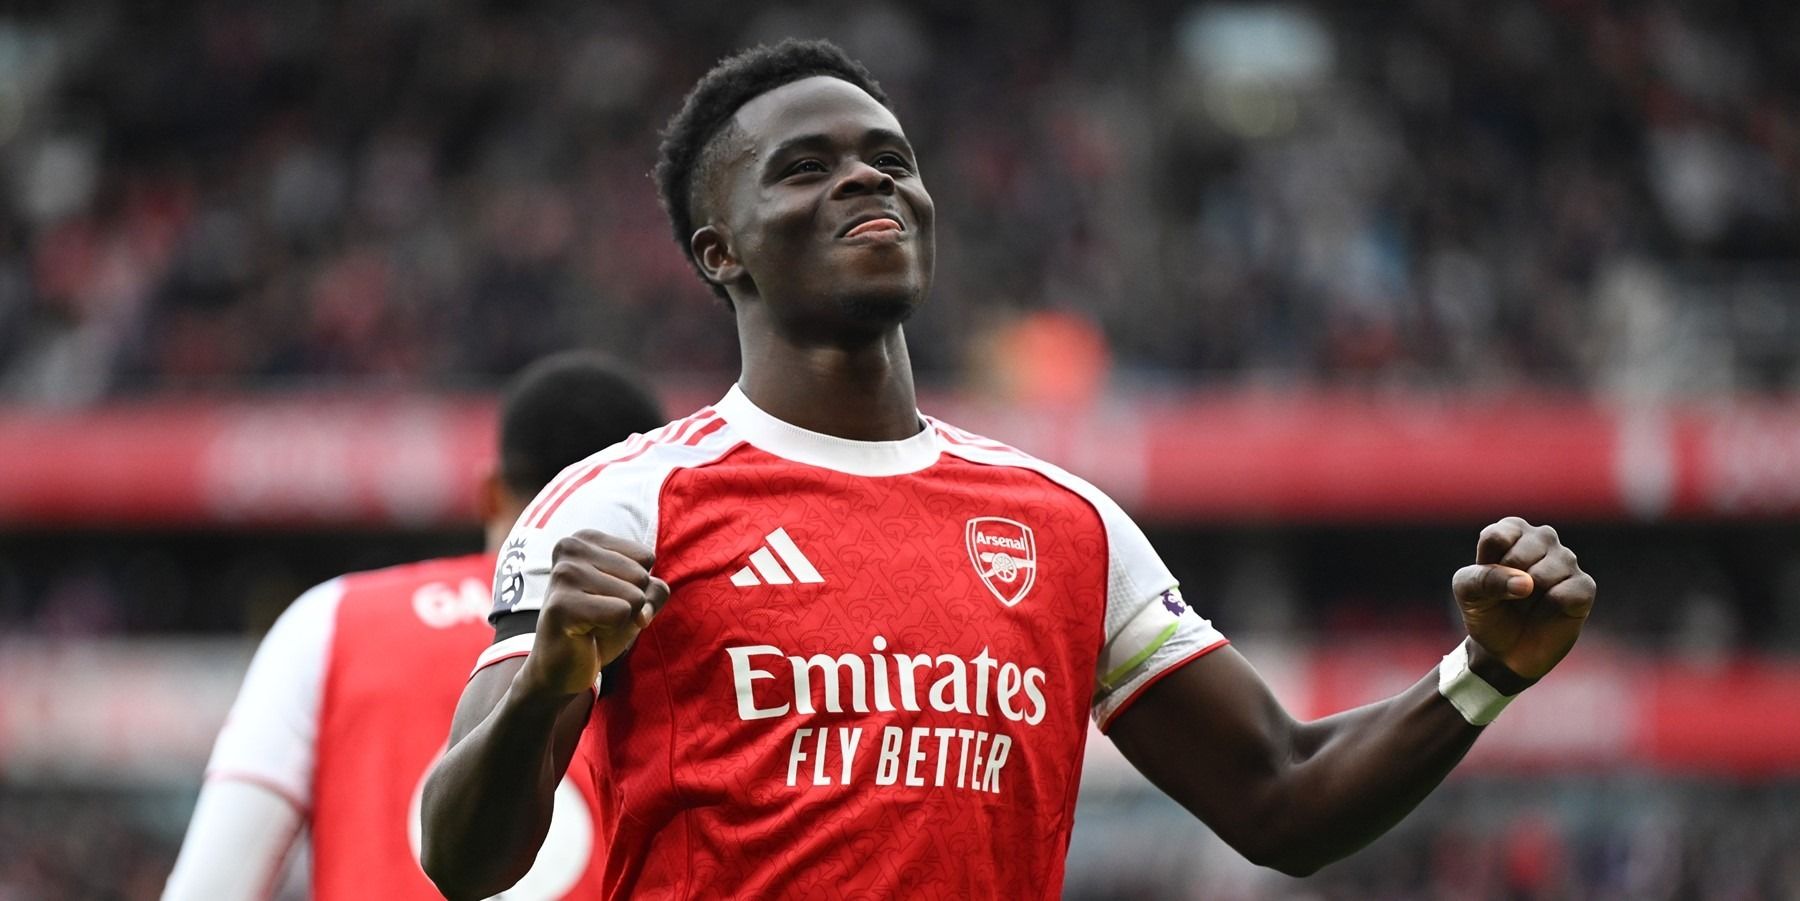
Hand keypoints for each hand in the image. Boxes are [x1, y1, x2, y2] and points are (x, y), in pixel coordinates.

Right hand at [520, 530, 668, 696]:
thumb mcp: (637, 599)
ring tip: (593, 622)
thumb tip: (641, 608)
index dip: (639, 586)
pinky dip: (612, 629)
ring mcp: (562, 574)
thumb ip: (655, 591)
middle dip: (631, 604)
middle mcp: (570, 547)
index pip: (646, 558)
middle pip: (641, 576)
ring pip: (632, 595)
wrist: (563, 665)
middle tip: (601, 614)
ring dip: (620, 618)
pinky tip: (586, 632)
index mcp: (585, 538)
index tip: (610, 597)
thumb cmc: (600, 624)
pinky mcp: (561, 605)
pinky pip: (620, 613)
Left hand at [1452, 517, 1595, 681]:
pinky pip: (1567, 594)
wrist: (1506, 649)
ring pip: (1544, 574)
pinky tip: (1546, 611)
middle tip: (1509, 596)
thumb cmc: (1486, 610)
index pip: (1496, 537)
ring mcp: (1566, 560)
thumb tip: (1527, 583)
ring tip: (1528, 603)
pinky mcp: (1584, 586)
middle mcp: (1542, 538)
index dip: (1487, 566)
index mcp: (1511, 530)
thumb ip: (1484, 579)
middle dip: (1507, 584)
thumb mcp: (1468, 593)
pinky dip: (1549, 610)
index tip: (1486, 580)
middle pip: (1520, 555)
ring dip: (1527, 600)